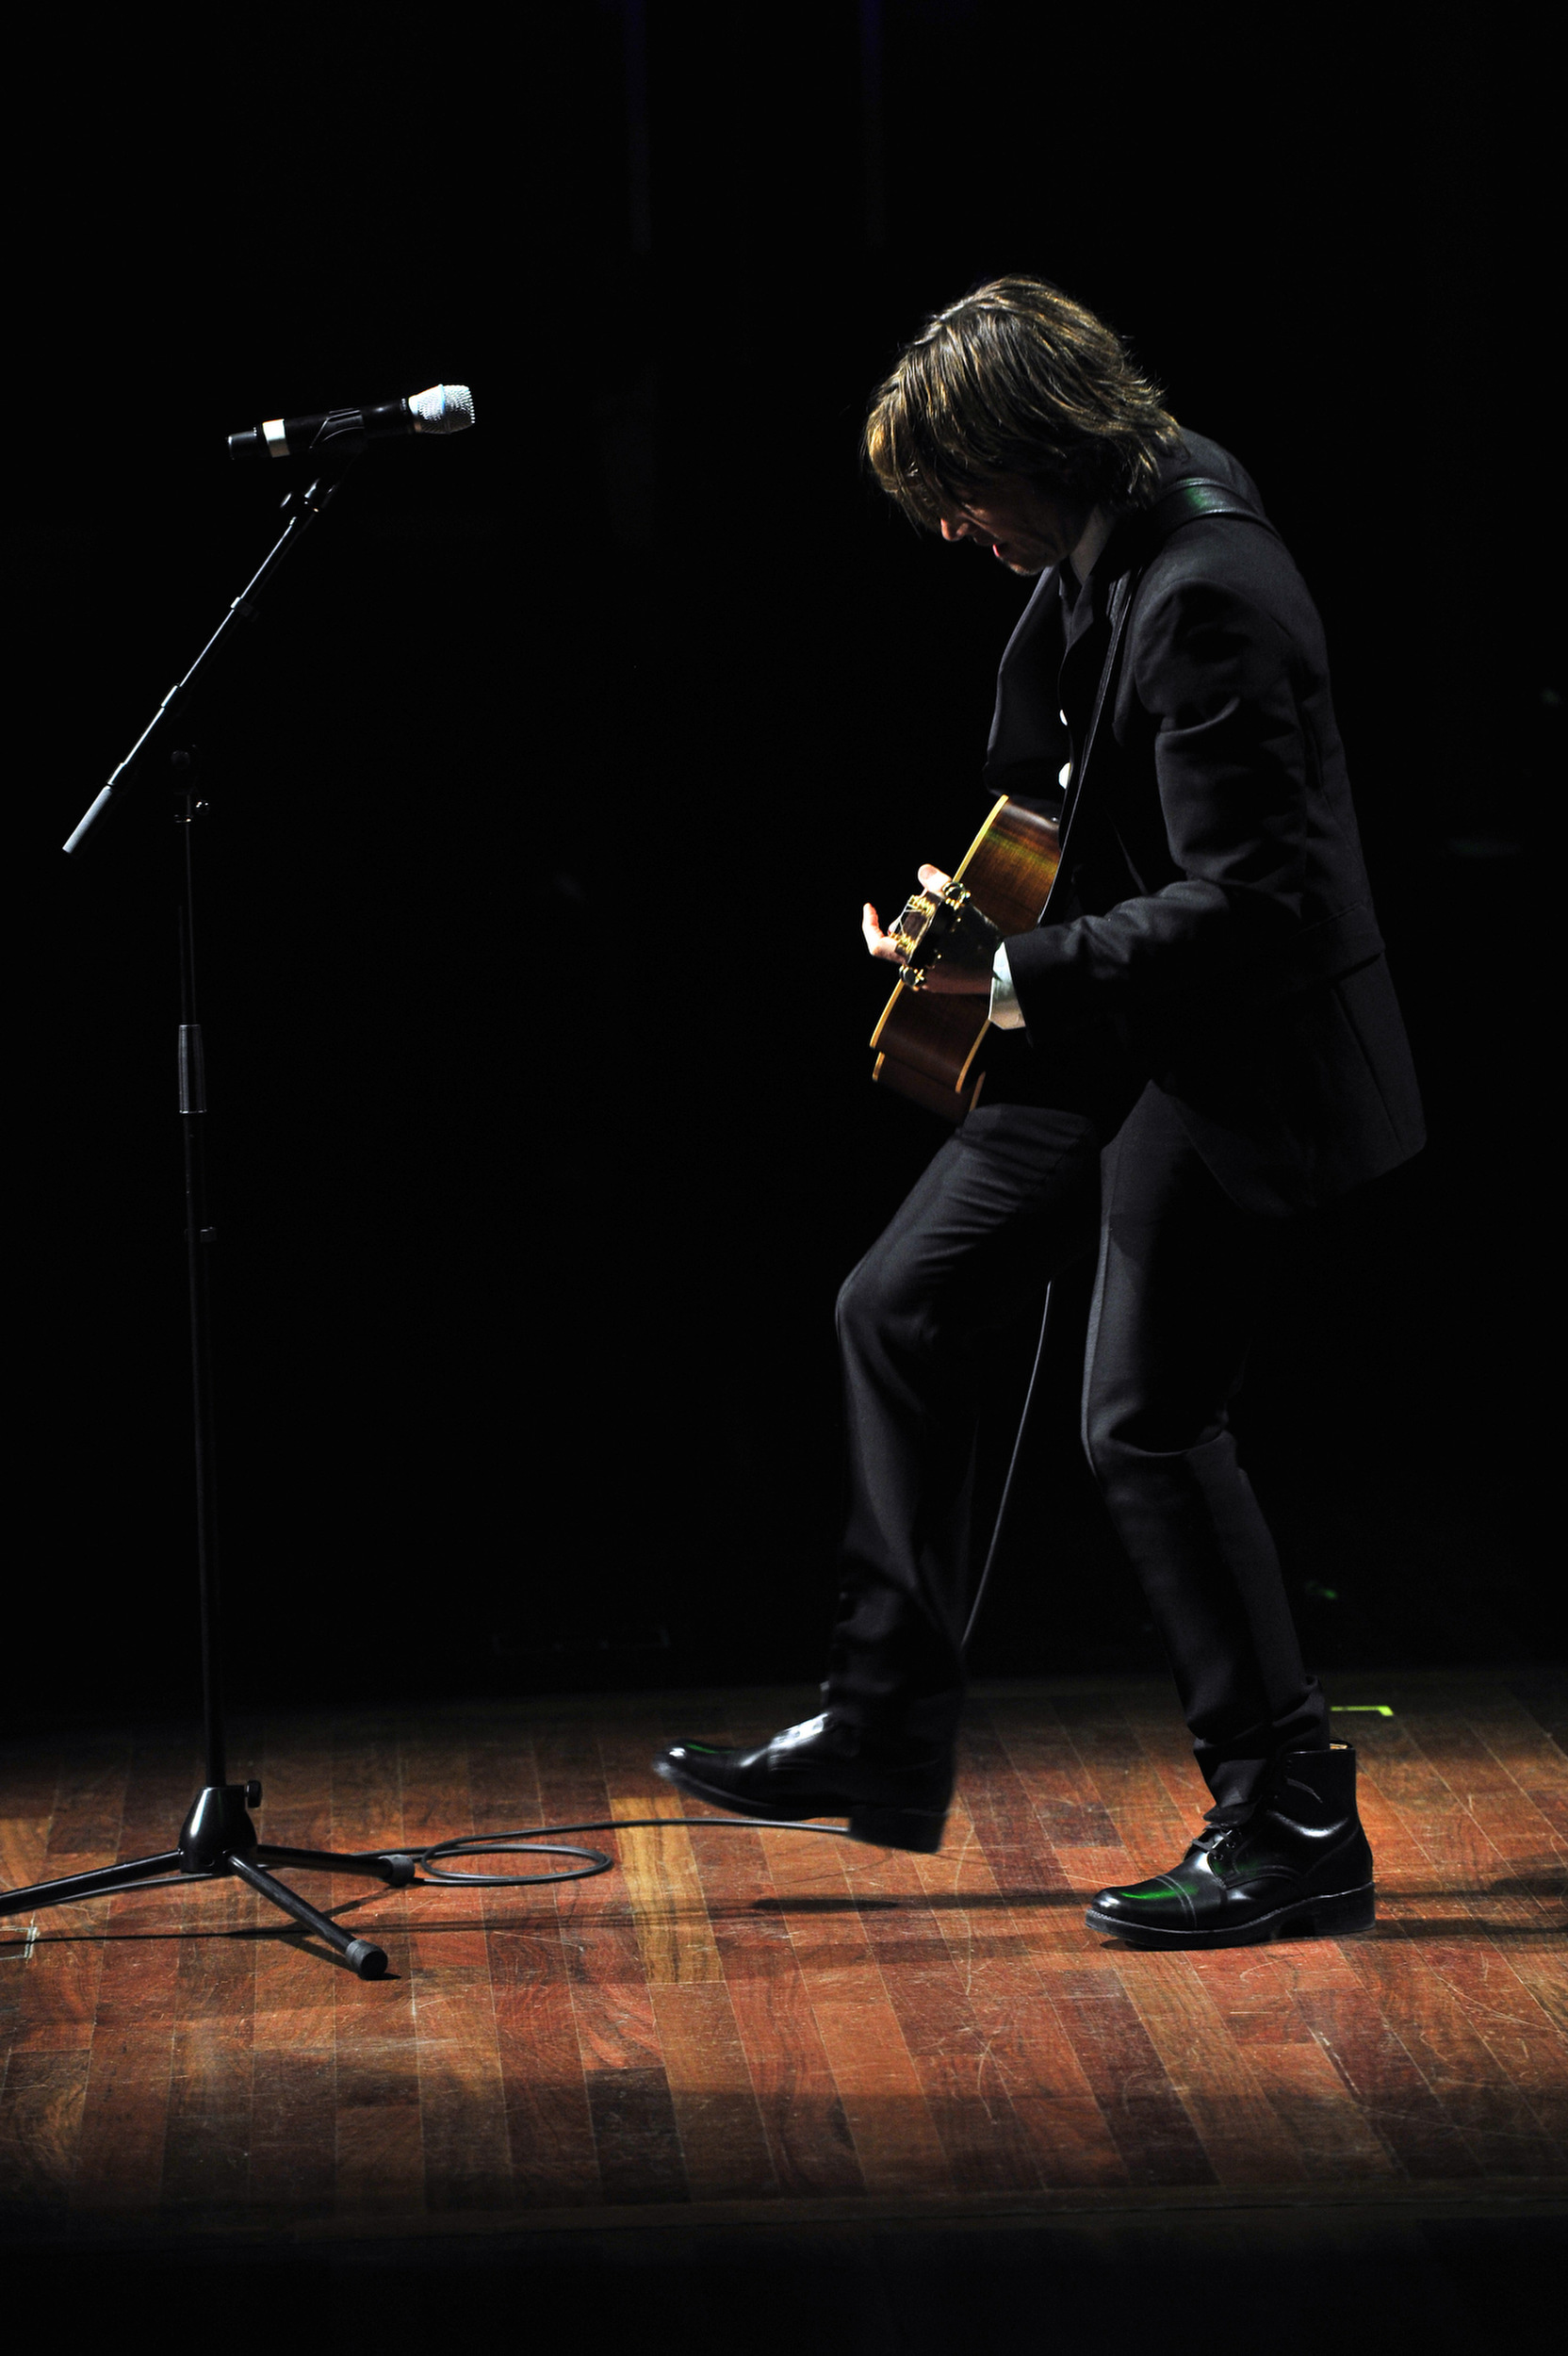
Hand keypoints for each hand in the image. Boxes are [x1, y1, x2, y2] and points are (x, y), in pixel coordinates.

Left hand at [862, 867, 993, 993]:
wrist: (1003, 969)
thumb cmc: (979, 938)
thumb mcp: (959, 904)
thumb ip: (938, 883)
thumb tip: (923, 870)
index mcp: (914, 953)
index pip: (877, 944)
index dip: (870, 925)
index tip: (870, 908)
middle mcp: (917, 970)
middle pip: (897, 944)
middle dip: (903, 923)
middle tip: (918, 907)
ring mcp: (929, 981)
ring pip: (911, 954)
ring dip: (917, 935)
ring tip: (934, 920)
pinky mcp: (942, 985)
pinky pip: (926, 965)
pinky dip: (929, 949)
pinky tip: (945, 938)